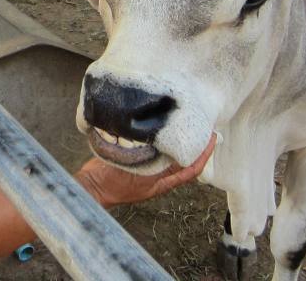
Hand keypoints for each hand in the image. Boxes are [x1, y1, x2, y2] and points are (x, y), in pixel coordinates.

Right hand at [75, 134, 215, 208]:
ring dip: (176, 138)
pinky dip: (158, 136)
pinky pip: (151, 146)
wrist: (92, 185)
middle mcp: (157, 174)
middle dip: (193, 143)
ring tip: (184, 120)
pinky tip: (158, 124)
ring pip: (167, 151)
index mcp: (163, 182)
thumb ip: (160, 165)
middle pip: (182, 158)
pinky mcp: (133, 157)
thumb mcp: (142, 175)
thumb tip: (178, 152)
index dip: (204, 154)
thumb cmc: (114, 184)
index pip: (191, 168)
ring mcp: (146, 166)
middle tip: (202, 124)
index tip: (213, 138)